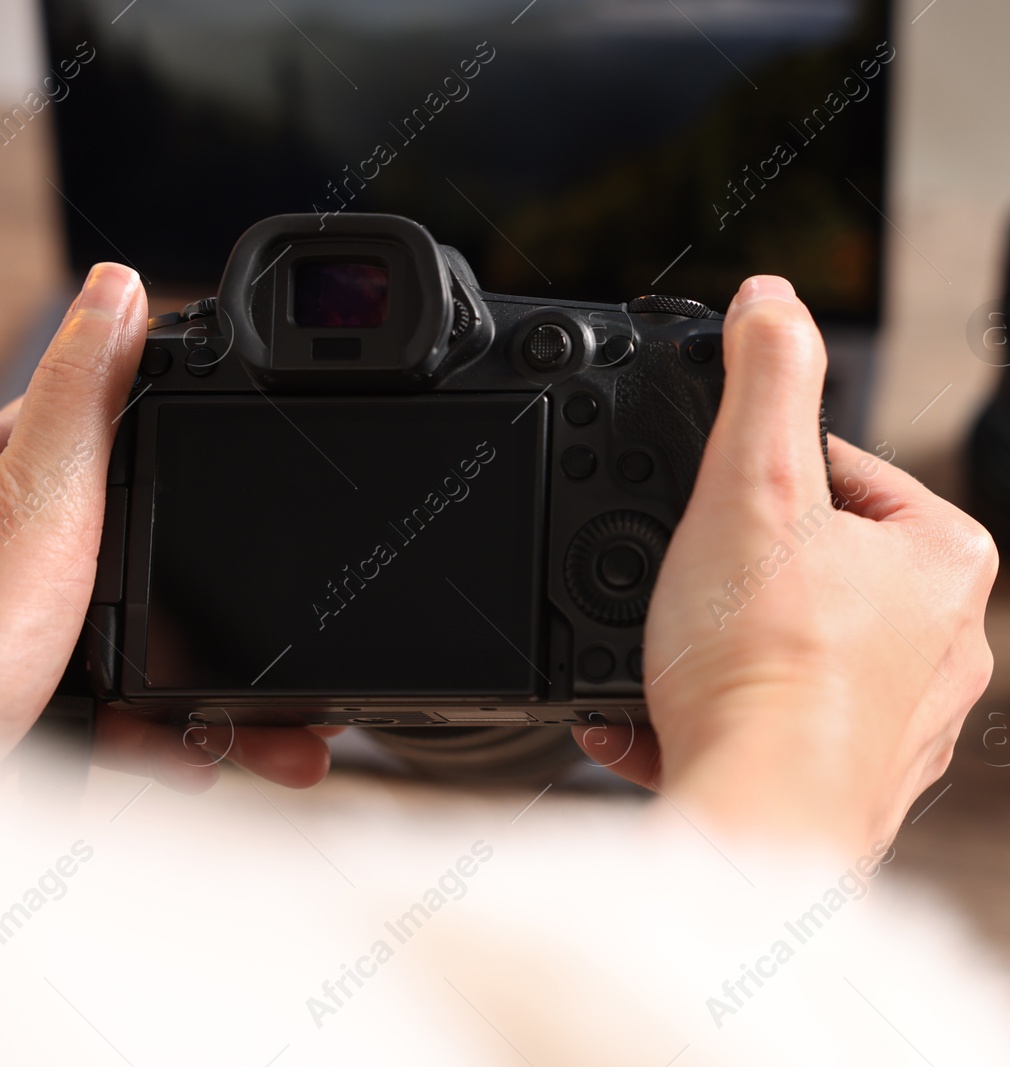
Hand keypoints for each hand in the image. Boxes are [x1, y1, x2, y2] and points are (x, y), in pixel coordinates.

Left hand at [0, 264, 335, 789]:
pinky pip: (140, 714)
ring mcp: (47, 628)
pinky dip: (191, 741)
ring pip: (175, 647)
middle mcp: (38, 547)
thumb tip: (121, 285)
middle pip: (179, 555)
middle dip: (258, 604)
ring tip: (304, 732)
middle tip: (316, 636)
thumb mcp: (34, 512)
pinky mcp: (49, 700)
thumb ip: (83, 402)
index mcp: (28, 480)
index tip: (299, 467)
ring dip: (251, 701)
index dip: (229, 444)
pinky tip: (216, 759)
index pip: (142, 429)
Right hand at [575, 276, 998, 854]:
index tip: (717, 504)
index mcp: (947, 558)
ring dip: (721, 647)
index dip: (761, 478)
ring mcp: (907, 722)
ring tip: (674, 656)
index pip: (845, 472)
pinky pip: (777, 724)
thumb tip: (772, 299)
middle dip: (739, 572)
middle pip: (815, 563)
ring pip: (792, 649)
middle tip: (688, 585)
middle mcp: (948, 643)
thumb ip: (767, 376)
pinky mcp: (859, 783)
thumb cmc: (767, 664)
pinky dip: (719, 715)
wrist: (757, 817)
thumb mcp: (752, 480)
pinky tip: (656, 721)